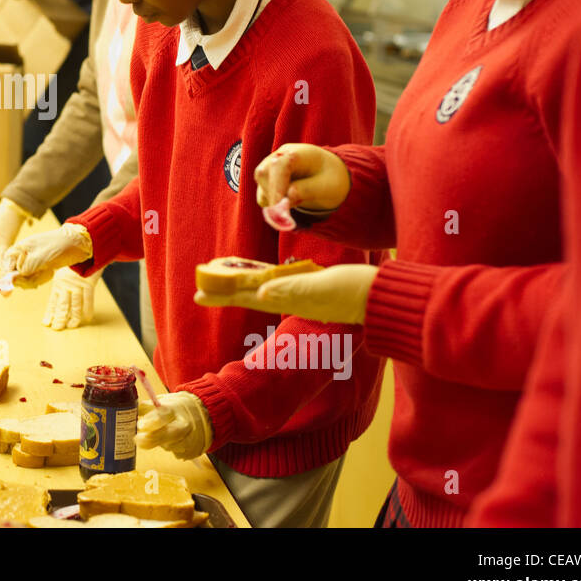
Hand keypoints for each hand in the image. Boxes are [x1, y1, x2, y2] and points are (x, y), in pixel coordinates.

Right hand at [0, 198, 28, 262]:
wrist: (15, 207)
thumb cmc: (8, 227)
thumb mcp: (5, 245)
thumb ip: (2, 259)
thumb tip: (2, 273)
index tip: (4, 256)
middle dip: (1, 254)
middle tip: (10, 250)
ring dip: (6, 248)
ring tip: (13, 242)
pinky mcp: (0, 229)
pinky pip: (2, 240)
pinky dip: (8, 242)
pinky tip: (15, 237)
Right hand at [1, 223, 91, 286]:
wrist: (76, 242)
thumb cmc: (57, 246)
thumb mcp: (40, 258)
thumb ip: (24, 270)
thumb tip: (11, 281)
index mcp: (17, 250)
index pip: (5, 270)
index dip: (6, 282)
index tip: (6, 293)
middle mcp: (21, 256)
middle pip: (14, 277)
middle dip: (27, 280)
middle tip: (40, 275)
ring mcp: (29, 262)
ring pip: (25, 280)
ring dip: (37, 279)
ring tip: (47, 271)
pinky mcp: (38, 267)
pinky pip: (34, 279)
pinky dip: (42, 278)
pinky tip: (49, 272)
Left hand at [43, 267, 97, 329]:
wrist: (88, 247)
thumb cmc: (76, 261)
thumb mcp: (64, 271)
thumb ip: (62, 284)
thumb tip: (60, 299)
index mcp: (58, 281)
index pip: (52, 301)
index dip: (50, 313)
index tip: (47, 323)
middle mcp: (66, 283)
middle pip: (62, 304)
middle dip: (60, 318)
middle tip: (57, 328)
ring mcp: (77, 283)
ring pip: (74, 304)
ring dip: (73, 316)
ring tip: (71, 326)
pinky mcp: (89, 282)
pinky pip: (88, 298)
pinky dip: (88, 309)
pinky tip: (87, 318)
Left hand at [135, 392, 212, 459]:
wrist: (202, 415)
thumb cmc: (176, 409)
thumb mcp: (162, 403)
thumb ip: (145, 408)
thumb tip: (127, 412)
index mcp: (174, 409)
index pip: (163, 415)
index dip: (151, 421)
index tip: (140, 426)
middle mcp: (184, 425)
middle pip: (167, 435)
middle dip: (151, 439)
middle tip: (137, 439)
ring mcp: (189, 440)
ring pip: (168, 446)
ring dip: (160, 443)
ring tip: (161, 433)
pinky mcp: (191, 452)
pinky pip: (175, 453)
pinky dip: (170, 447)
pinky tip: (172, 440)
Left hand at [197, 264, 377, 324]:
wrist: (382, 297)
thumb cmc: (354, 291)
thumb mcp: (321, 288)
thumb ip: (291, 291)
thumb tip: (260, 294)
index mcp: (288, 298)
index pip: (246, 296)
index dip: (222, 295)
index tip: (198, 295)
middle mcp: (290, 298)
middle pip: (249, 294)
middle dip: (224, 293)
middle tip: (198, 292)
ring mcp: (300, 294)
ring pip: (261, 290)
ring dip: (239, 288)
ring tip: (220, 285)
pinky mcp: (311, 287)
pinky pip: (279, 285)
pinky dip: (263, 283)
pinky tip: (257, 282)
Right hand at [253, 143, 350, 211]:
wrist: (331, 175)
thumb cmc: (331, 178)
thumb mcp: (327, 186)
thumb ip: (307, 191)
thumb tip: (286, 198)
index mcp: (298, 153)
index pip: (278, 165)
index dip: (276, 186)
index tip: (279, 208)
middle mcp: (281, 156)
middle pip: (263, 173)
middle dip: (273, 195)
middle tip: (288, 213)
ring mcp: (272, 167)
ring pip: (261, 185)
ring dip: (273, 200)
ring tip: (298, 203)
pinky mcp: (268, 180)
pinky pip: (263, 194)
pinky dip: (272, 204)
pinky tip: (290, 203)